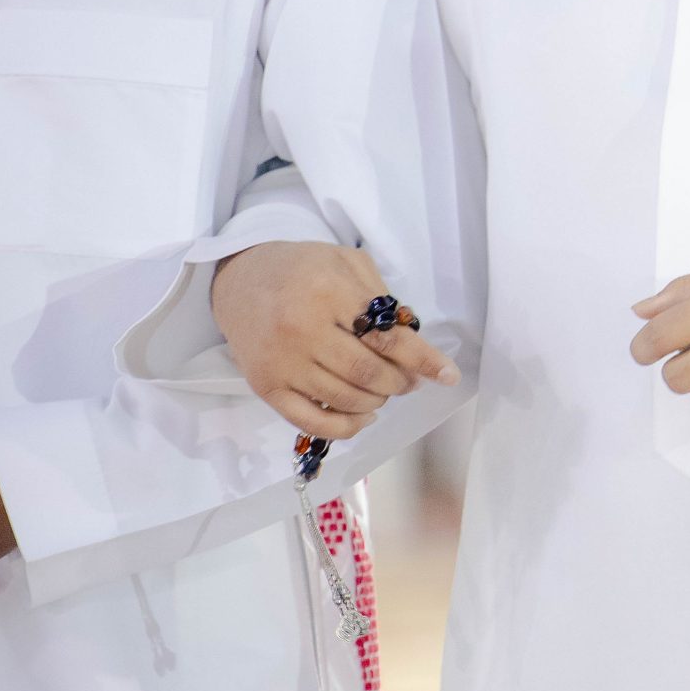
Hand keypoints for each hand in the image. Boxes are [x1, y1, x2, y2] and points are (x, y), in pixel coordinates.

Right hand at [211, 241, 458, 440]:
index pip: (387, 336)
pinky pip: (312, 422)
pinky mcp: (265, 386)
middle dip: (400, 382)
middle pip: (369, 374)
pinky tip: (362, 415)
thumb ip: (381, 299)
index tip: (448, 376)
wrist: (240, 279)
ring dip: (377, 401)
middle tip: (409, 380)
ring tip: (385, 391)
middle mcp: (302, 329)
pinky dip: (346, 427)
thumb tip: (414, 340)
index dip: (423, 360)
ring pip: (345, 400)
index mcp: (328, 291)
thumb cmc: (303, 269)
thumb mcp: (346, 264)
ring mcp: (281, 362)